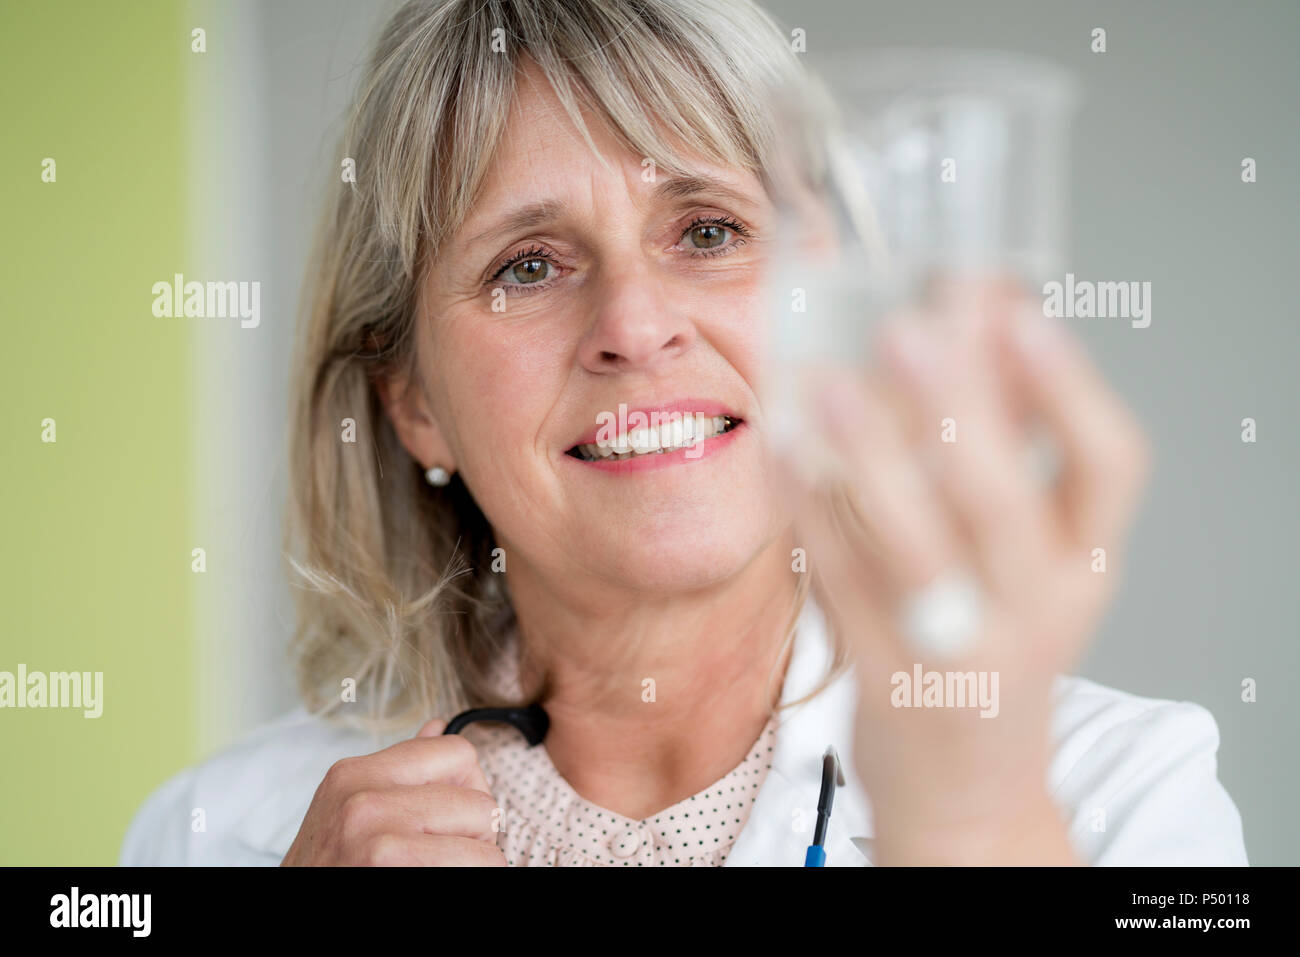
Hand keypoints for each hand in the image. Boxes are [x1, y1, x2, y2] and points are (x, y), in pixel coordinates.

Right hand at [281, 718, 506, 865]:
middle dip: (474, 830)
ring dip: (476, 856)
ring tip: (437, 866)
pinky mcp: (391, 864)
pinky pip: (482, 862)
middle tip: (440, 854)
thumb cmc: (327, 870)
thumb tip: (438, 726)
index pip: (457, 752)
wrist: (290, 915)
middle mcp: (362, 797)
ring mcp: (378, 835)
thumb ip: (399, 772)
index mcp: (353, 773)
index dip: (465, 788)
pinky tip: (435, 876)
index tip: (449, 819)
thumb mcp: (348, 811)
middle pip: (478, 796)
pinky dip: (474, 873)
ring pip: (486, 830)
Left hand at [788, 277, 1149, 861]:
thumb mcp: (1032, 564)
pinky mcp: (884, 678)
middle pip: (1003, 501)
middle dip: (955, 408)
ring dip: (865, 459)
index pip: (1110, 468)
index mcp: (1084, 564)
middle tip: (903, 328)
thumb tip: (980, 323)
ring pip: (913, 548)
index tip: (1016, 313)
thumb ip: (1011, 455)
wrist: (969, 790)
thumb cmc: (993, 647)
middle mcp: (1034, 608)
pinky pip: (838, 583)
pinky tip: (779, 450)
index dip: (1068, 387)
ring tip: (822, 386)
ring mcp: (957, 650)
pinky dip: (806, 511)